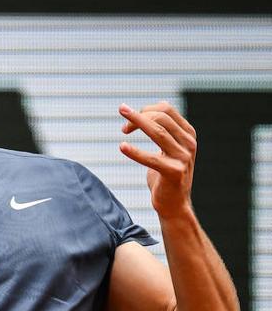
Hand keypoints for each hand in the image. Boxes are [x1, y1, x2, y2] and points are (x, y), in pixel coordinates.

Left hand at [118, 101, 196, 218]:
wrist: (174, 204)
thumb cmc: (166, 176)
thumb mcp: (168, 148)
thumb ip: (165, 130)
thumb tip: (157, 106)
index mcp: (188, 134)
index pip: (166, 109)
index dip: (145, 109)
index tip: (128, 117)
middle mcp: (188, 143)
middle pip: (161, 117)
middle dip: (138, 118)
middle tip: (123, 128)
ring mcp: (183, 157)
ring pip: (157, 132)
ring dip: (137, 124)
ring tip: (122, 127)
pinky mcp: (174, 172)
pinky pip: (151, 158)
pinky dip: (135, 152)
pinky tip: (122, 147)